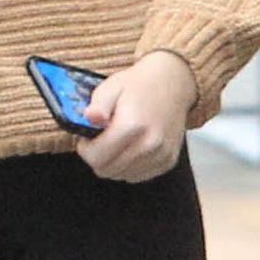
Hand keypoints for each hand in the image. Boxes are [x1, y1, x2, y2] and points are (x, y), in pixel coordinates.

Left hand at [78, 50, 194, 181]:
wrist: (174, 83)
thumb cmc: (140, 85)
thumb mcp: (111, 87)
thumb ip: (98, 105)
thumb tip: (90, 118)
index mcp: (133, 125)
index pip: (96, 158)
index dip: (85, 149)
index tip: (87, 138)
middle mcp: (149, 144)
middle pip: (107, 170)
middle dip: (98, 157)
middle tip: (101, 140)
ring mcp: (161, 155)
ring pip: (122, 176)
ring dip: (114, 163)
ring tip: (118, 142)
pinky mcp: (168, 161)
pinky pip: (138, 176)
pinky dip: (130, 166)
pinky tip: (131, 148)